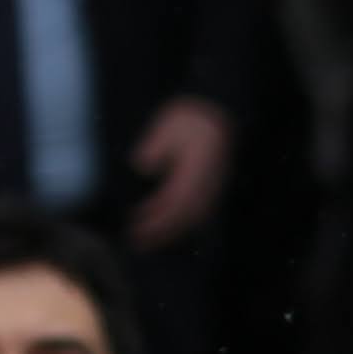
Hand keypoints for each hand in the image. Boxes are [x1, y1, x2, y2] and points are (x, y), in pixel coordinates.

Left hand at [123, 97, 232, 247]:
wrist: (218, 112)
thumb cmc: (189, 118)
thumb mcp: (167, 126)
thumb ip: (155, 147)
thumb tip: (142, 167)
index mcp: (195, 168)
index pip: (175, 200)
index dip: (155, 217)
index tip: (134, 225)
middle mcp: (208, 182)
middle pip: (186, 215)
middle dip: (162, 231)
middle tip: (137, 242)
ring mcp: (214, 186)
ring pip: (196, 216)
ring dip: (173, 231)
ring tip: (151, 239)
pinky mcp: (214, 187)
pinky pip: (201, 211)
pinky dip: (185, 223)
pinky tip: (171, 225)